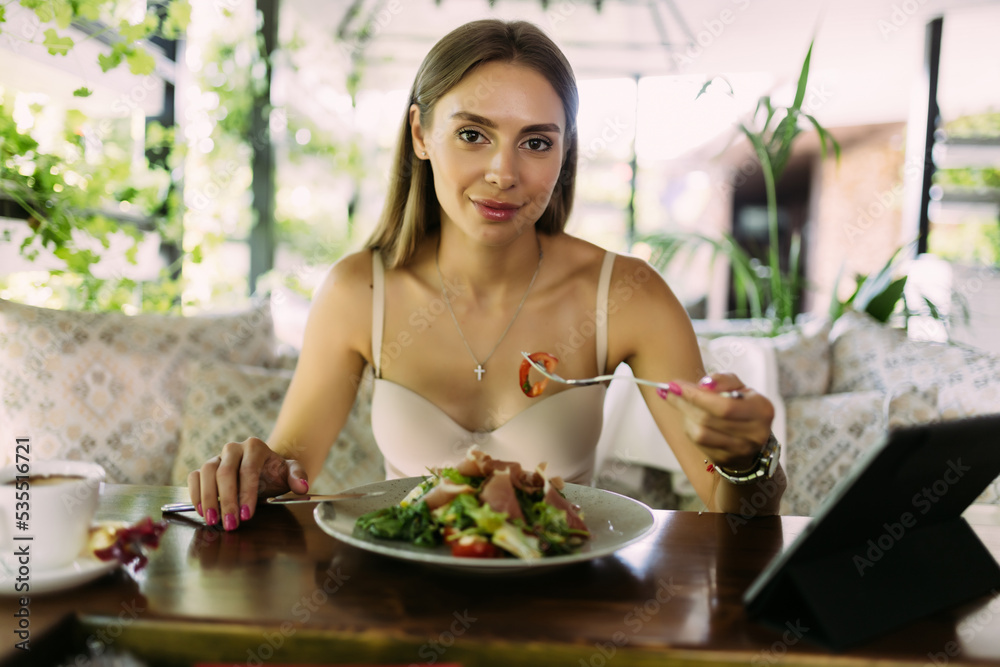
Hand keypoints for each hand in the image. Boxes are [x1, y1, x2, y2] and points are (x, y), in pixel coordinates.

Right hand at [187, 437, 309, 530]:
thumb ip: (298, 476)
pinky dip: (195, 493)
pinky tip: (202, 512)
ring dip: (207, 498)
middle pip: (225, 472)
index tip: (247, 516)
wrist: (264, 469)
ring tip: (213, 520)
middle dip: (226, 500)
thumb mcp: (291, 472)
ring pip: (206, 472)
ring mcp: (217, 457)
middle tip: (230, 523)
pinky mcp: (205, 468)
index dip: (246, 493)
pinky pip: (194, 477)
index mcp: (255, 447)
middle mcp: (233, 448)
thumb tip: (302, 486)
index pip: (248, 470)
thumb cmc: (276, 473)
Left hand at [657, 372, 773, 471]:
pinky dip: (689, 427)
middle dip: (685, 403)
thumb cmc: (741, 404)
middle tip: (670, 391)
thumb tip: (703, 385)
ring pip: (701, 433)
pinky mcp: (726, 459)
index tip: (675, 384)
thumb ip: (722, 380)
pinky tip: (688, 417)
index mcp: (762, 410)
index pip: (724, 405)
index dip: (696, 396)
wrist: (749, 435)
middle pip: (709, 419)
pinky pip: (699, 443)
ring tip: (678, 401)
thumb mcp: (738, 387)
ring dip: (685, 415)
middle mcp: (755, 433)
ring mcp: (741, 450)